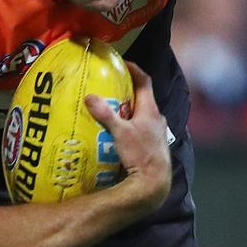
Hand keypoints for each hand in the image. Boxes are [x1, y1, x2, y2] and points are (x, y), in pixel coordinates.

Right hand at [85, 62, 170, 210]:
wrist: (154, 182)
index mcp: (150, 110)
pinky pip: (142, 128)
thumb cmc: (140, 154)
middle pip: (143, 97)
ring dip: (130, 109)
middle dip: (129, 91)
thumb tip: (89, 97)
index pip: (145, 82)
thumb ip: (105, 114)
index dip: (134, 70)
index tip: (123, 63)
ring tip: (113, 109)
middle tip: (112, 86)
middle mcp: (157, 118)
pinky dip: (131, 125)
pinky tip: (119, 133)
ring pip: (143, 114)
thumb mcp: (120, 133)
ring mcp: (157, 132)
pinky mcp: (154, 144)